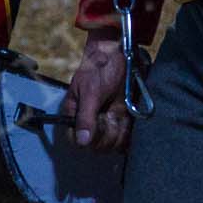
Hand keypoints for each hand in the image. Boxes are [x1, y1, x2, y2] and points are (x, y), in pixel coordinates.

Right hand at [61, 29, 132, 151]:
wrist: (119, 55)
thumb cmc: (98, 69)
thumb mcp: (90, 91)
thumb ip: (85, 116)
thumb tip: (82, 142)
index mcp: (75, 114)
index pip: (76, 141)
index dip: (87, 140)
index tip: (97, 125)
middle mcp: (89, 122)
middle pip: (95, 147)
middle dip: (106, 135)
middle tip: (110, 115)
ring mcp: (106, 122)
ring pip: (111, 145)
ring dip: (118, 133)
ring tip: (118, 114)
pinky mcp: (121, 121)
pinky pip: (124, 139)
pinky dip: (127, 134)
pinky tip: (127, 120)